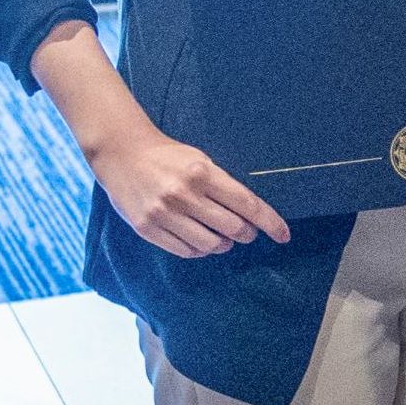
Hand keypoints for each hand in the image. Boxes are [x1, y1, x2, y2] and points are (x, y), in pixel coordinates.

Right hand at [87, 124, 291, 258]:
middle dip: (247, 234)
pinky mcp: (147, 228)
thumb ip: (224, 187)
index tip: (284, 236)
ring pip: (212, 245)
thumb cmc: (168, 157)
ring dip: (224, 244)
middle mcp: (183, 194)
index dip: (271, 223)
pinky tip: (200, 240)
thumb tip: (252, 216)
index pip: (248, 205)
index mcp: (202, 173)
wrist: (121, 153)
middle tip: (245, 231)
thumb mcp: (201, 161)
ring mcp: (163, 213)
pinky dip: (200, 250)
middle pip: (234, 228)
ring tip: (222, 236)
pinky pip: (186, 251)